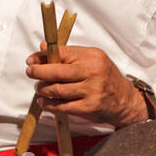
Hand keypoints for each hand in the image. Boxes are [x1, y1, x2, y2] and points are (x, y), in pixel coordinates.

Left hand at [25, 42, 147, 126]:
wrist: (125, 100)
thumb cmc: (105, 77)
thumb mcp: (92, 59)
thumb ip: (68, 53)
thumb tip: (44, 47)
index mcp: (92, 57)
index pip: (62, 53)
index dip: (42, 57)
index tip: (31, 60)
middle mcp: (92, 72)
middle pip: (57, 72)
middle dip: (38, 72)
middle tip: (30, 72)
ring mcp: (91, 91)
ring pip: (57, 90)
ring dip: (43, 89)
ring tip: (39, 88)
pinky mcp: (89, 107)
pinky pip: (62, 106)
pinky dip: (49, 104)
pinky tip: (44, 101)